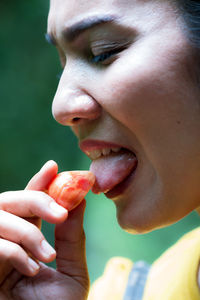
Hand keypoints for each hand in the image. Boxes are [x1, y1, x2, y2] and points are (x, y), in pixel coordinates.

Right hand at [0, 161, 88, 299]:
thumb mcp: (72, 272)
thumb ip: (74, 237)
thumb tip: (80, 199)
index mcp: (29, 240)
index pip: (31, 203)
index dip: (40, 182)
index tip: (54, 166)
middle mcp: (8, 240)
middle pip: (11, 200)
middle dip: (36, 199)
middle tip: (60, 213)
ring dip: (27, 232)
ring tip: (47, 256)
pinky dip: (13, 250)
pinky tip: (30, 269)